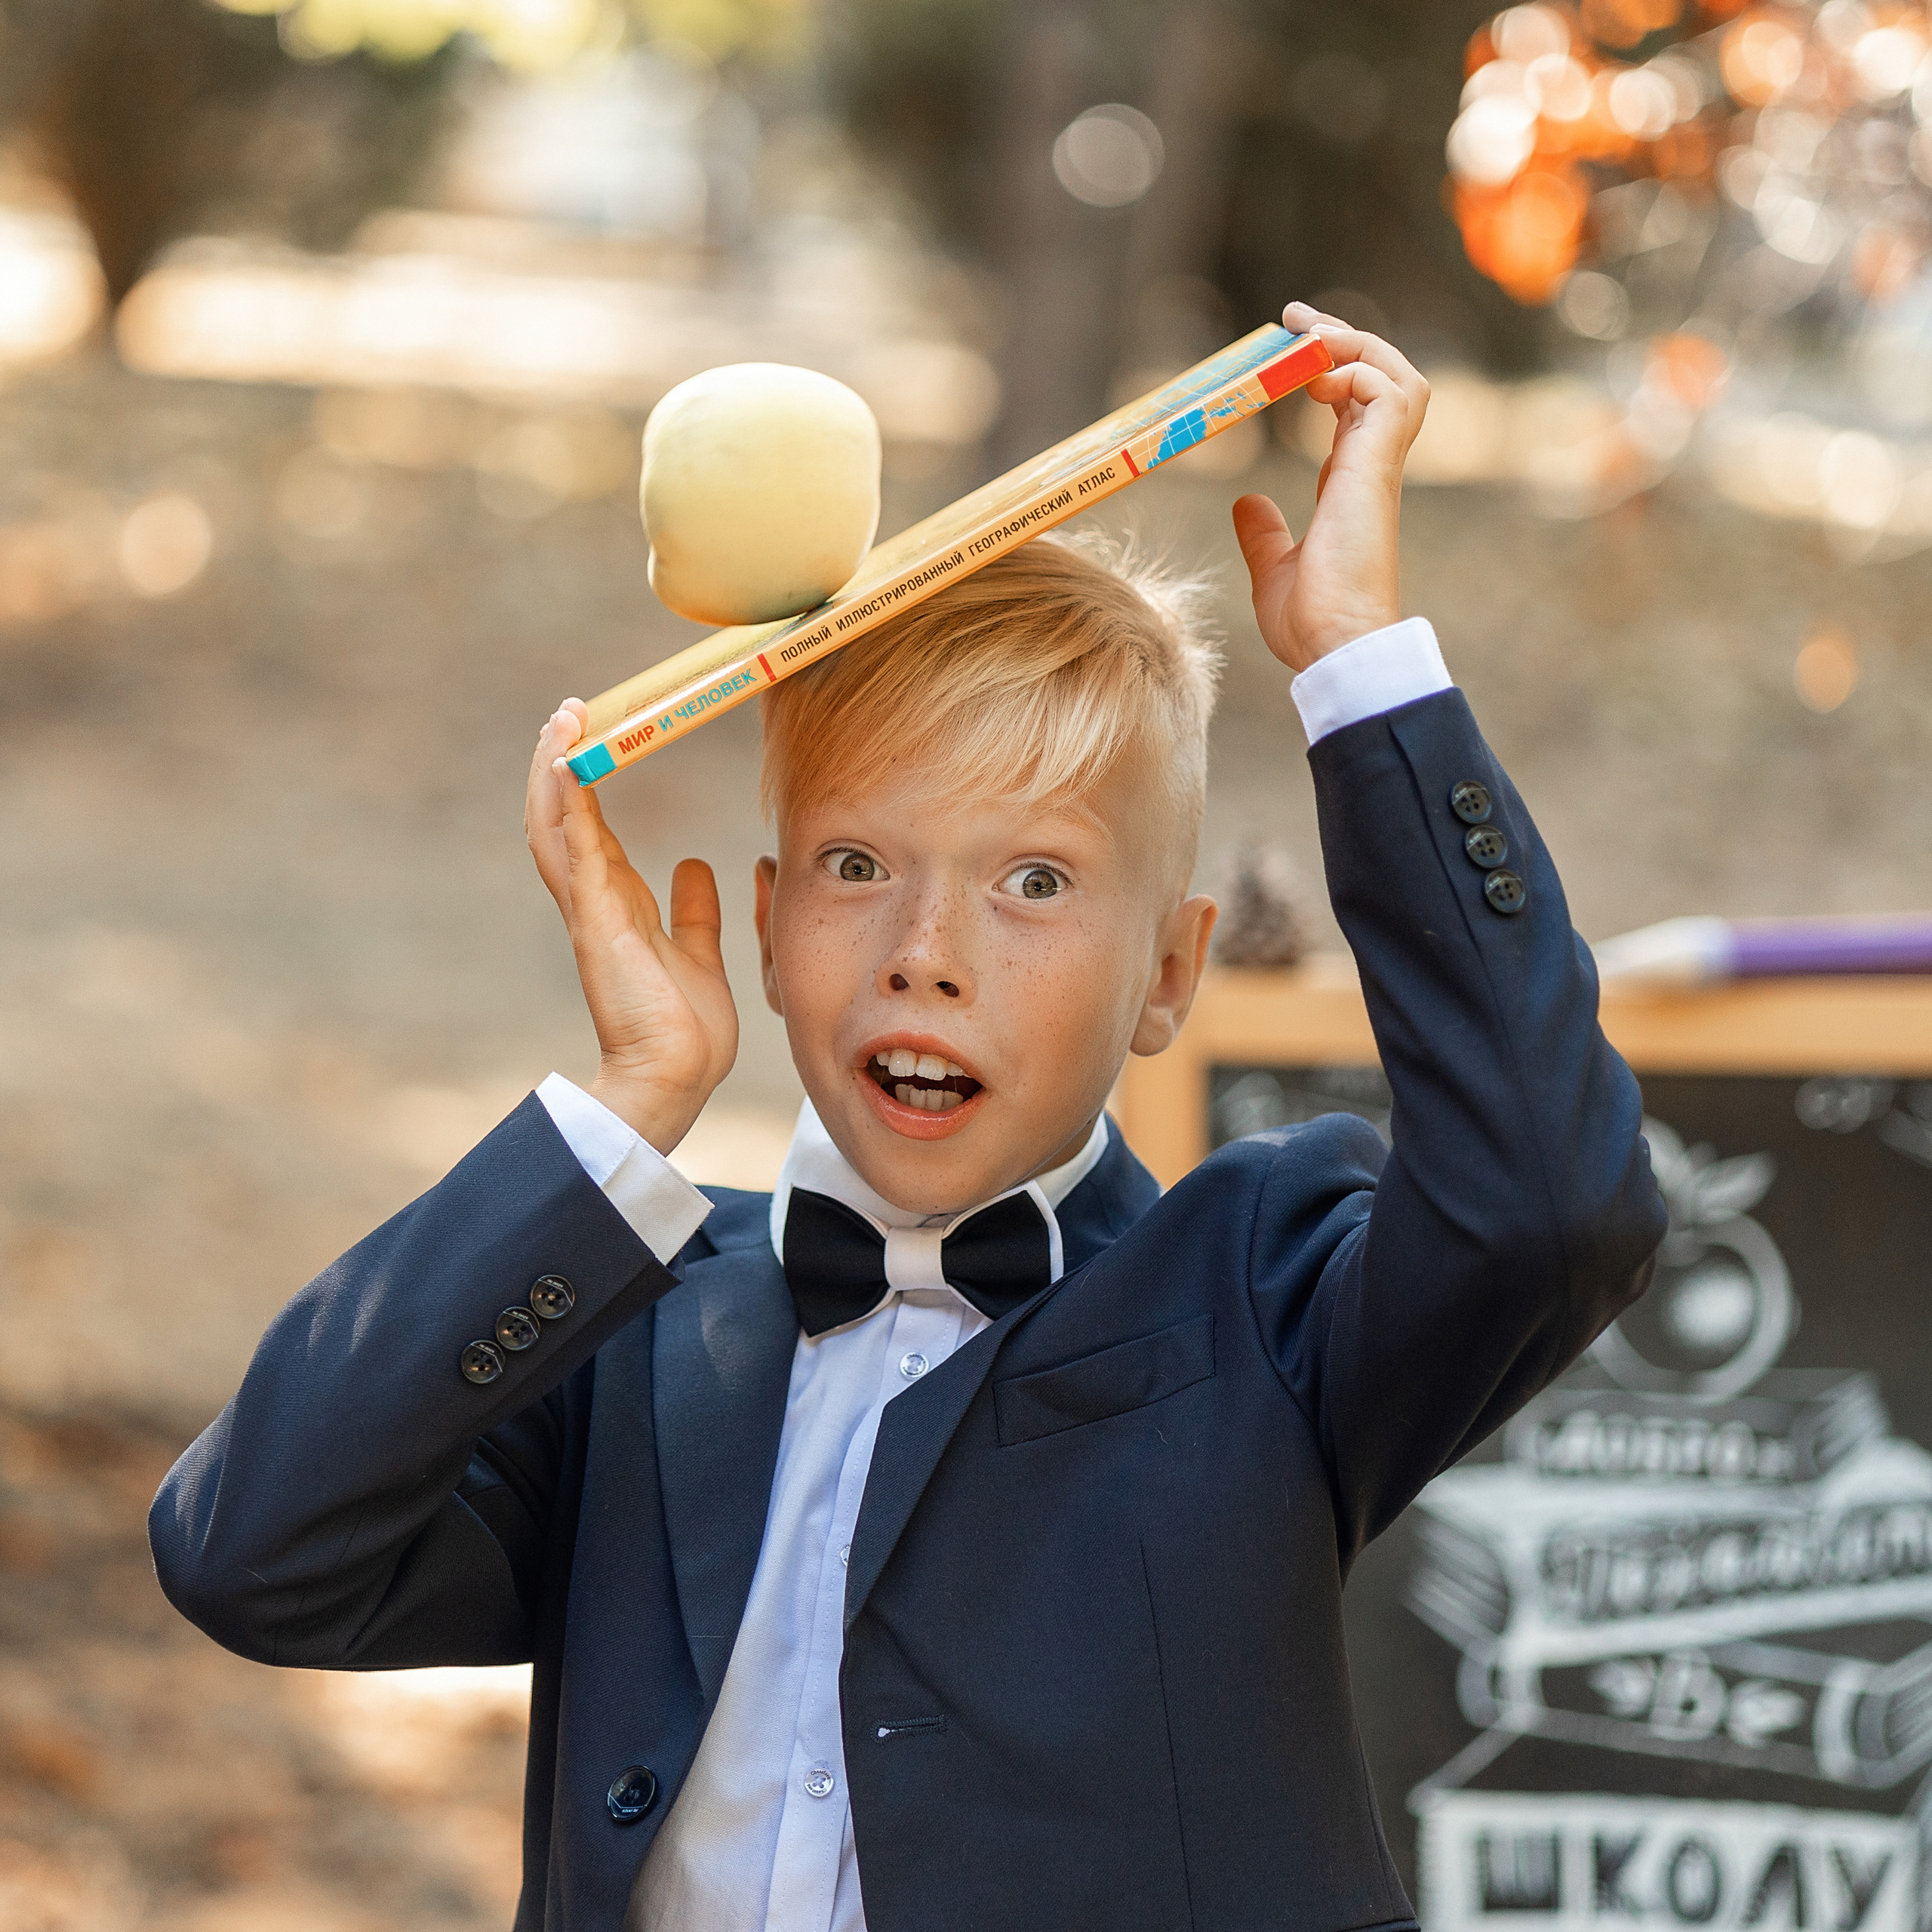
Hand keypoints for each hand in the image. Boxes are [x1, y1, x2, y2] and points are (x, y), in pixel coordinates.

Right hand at [525, 704, 738, 1153]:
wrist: (676, 1077)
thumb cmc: (684, 1028)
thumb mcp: (698, 950)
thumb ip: (694, 910)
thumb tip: (693, 866)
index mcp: (616, 906)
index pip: (589, 829)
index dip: (585, 782)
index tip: (591, 738)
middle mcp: (594, 901)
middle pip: (558, 815)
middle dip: (558, 761)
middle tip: (568, 712)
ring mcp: (590, 909)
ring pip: (554, 823)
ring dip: (554, 767)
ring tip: (563, 717)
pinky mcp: (597, 920)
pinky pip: (575, 847)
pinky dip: (568, 801)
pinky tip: (569, 759)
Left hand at [1232, 301, 1430, 673]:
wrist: (1335, 647)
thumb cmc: (1312, 620)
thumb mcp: (1273, 568)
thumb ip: (1263, 533)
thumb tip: (1246, 504)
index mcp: (1351, 484)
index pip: (1354, 405)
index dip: (1327, 369)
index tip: (1288, 349)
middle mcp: (1371, 468)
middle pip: (1382, 376)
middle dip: (1344, 337)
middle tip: (1294, 317)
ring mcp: (1379, 466)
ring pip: (1395, 374)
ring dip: (1353, 344)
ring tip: (1305, 335)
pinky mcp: (1377, 469)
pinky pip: (1385, 392)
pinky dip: (1354, 370)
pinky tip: (1313, 378)